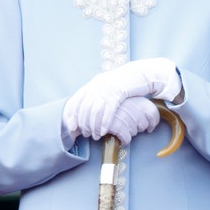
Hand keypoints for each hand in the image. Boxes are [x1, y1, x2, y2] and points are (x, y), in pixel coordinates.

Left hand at [63, 58, 180, 139]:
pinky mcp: (118, 94)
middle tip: (85, 134)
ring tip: (95, 136)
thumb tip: (85, 111)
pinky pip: (108, 111)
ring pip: (95, 111)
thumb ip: (95, 95)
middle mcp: (97, 86)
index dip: (72, 115)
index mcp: (93, 84)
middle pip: (85, 108)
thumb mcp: (105, 87)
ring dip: (94, 126)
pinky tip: (103, 131)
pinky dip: (104, 123)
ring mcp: (107, 89)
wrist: (137, 74)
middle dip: (84, 123)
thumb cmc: (121, 84)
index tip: (71, 127)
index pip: (77, 100)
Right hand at [104, 97, 160, 144]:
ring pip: (134, 132)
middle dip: (138, 128)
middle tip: (128, 126)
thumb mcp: (124, 98)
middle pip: (144, 124)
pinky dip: (124, 140)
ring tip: (120, 127)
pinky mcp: (117, 126)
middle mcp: (133, 107)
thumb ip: (136, 105)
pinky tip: (119, 137)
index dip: (153, 122)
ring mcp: (125, 116)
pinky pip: (127, 138)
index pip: (153, 112)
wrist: (92, 105)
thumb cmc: (109, 103)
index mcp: (137, 98)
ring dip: (128, 132)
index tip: (149, 127)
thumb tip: (147, 118)